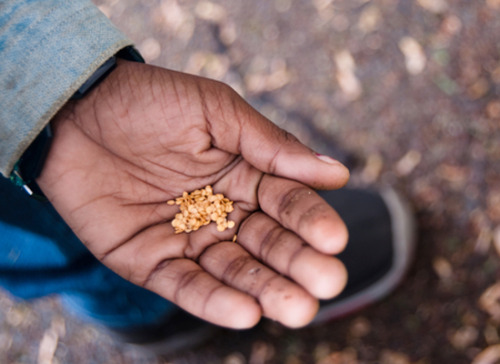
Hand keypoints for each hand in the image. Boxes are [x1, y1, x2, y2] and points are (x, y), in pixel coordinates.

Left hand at [37, 60, 349, 328]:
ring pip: (233, 271)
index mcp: (244, 174)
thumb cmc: (149, 101)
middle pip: (267, 243)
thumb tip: (336, 174)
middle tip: (328, 283)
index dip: (311, 220)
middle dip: (298, 264)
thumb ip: (271, 145)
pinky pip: (185, 285)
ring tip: (297, 309)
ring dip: (266, 291)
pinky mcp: (150, 260)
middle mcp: (222, 211)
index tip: (334, 239)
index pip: (287, 202)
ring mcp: (187, 238)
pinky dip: (213, 300)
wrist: (73, 112)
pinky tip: (245, 313)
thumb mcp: (215, 111)